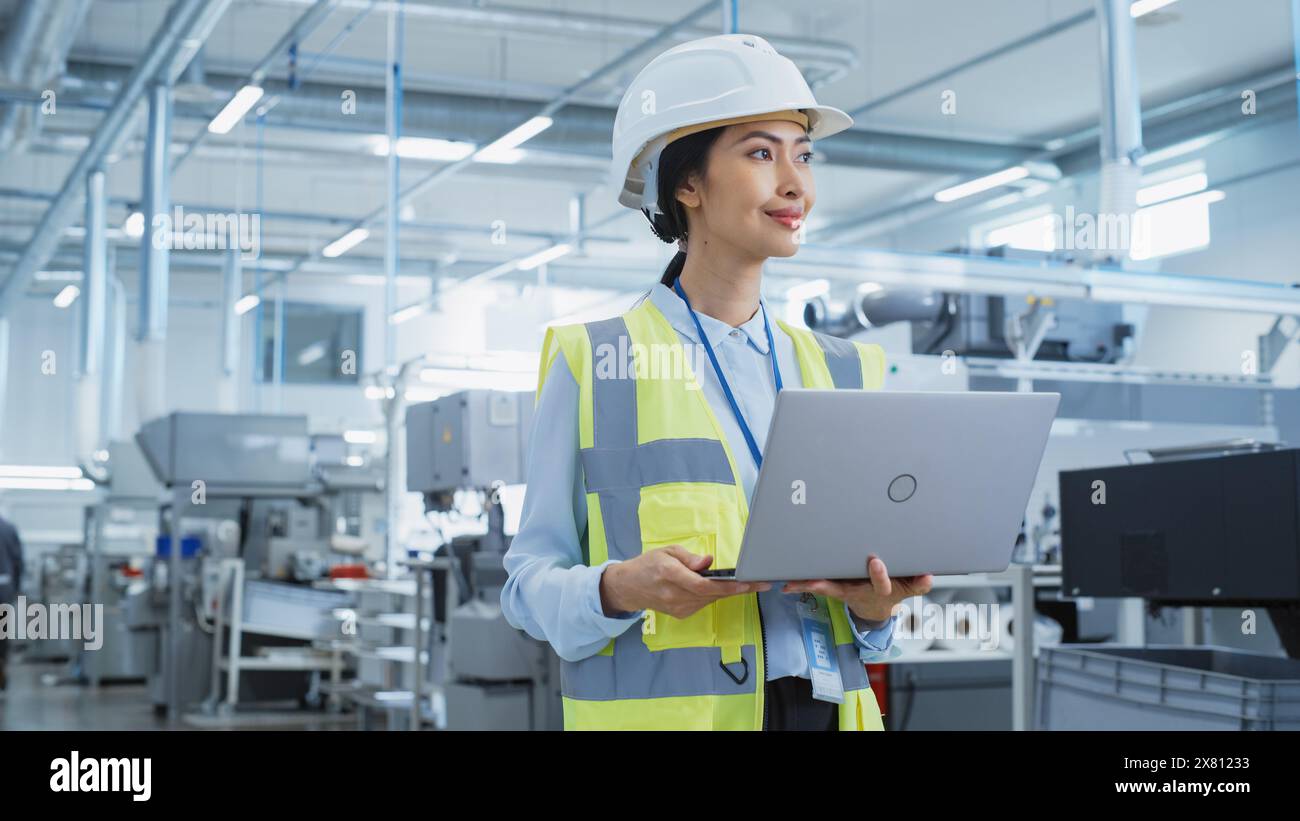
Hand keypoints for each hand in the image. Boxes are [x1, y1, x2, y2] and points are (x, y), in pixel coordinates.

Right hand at [600, 545, 770, 618]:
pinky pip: (703, 603)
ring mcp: (677, 608)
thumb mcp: (667, 551)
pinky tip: (716, 587)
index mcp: (669, 574)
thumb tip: (709, 562)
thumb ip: (689, 557)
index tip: (747, 583)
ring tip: (743, 582)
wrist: (630, 587)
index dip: (727, 586)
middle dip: (738, 588)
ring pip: (710, 600)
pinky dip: (713, 595)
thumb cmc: (649, 564)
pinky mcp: (680, 614)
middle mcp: (674, 594)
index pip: (703, 585)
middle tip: (760, 581)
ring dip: (727, 591)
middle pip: (712, 594)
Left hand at [782, 554, 932, 622]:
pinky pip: (816, 585)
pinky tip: (787, 582)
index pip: (881, 583)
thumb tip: (928, 577)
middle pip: (842, 589)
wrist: (876, 607)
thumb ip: (918, 584)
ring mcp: (844, 590)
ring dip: (808, 585)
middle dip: (827, 585)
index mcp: (879, 588)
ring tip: (792, 582)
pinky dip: (802, 584)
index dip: (879, 574)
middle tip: (813, 582)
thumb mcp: (908, 588)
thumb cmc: (891, 590)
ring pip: (824, 588)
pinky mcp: (833, 588)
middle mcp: (858, 590)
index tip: (877, 562)